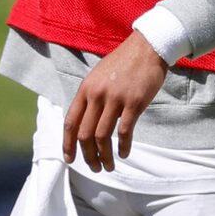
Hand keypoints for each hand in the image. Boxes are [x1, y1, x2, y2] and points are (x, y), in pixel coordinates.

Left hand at [62, 33, 167, 172]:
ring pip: (103, 136)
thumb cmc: (123, 63)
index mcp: (85, 89)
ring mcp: (116, 99)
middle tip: (94, 167)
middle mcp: (97, 95)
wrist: (147, 47)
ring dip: (104, 156)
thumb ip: (90, 98)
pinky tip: (124, 154)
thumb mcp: (98, 77)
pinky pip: (125, 131)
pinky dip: (123, 147)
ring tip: (108, 166)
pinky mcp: (135, 102)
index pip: (70, 122)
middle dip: (87, 155)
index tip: (69, 159)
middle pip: (85, 134)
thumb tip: (84, 123)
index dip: (67, 144)